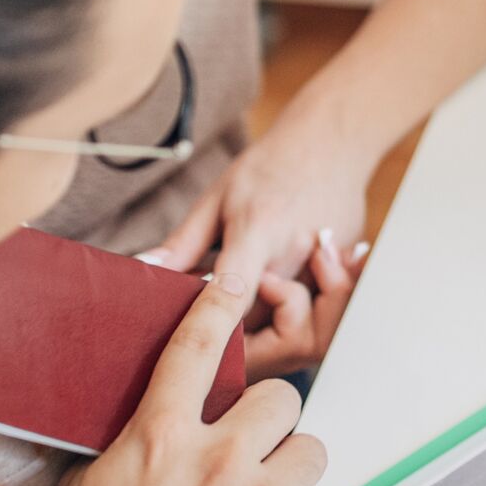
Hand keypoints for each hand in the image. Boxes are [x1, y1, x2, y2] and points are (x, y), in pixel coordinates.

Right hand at [27, 273, 325, 485]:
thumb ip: (126, 451)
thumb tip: (148, 431)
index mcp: (157, 439)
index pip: (194, 349)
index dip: (217, 304)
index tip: (232, 277)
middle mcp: (215, 463)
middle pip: (283, 398)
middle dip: (271, 418)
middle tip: (251, 446)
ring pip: (312, 452)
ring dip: (291, 470)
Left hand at [145, 138, 373, 380]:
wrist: (334, 142)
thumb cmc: (271, 166)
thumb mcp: (218, 197)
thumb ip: (184, 243)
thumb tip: (145, 270)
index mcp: (259, 230)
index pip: (233, 294)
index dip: (210, 323)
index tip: (186, 343)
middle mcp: (295, 256)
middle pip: (258, 325)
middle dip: (230, 338)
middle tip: (202, 335)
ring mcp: (322, 269)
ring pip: (285, 327)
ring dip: (259, 330)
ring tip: (237, 318)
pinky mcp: (339, 277)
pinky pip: (308, 314)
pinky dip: (283, 316)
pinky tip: (268, 301)